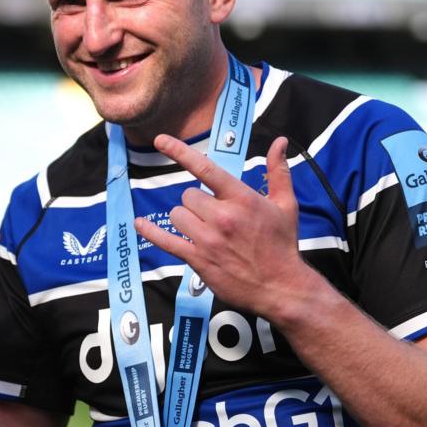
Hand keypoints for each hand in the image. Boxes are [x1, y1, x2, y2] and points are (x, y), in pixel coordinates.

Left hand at [133, 136, 320, 320]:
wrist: (280, 287)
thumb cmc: (282, 244)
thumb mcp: (286, 205)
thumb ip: (278, 171)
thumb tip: (279, 141)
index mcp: (242, 199)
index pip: (205, 168)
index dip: (179, 151)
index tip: (160, 140)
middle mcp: (222, 216)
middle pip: (189, 195)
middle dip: (198, 203)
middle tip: (215, 216)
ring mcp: (208, 239)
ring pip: (178, 215)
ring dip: (186, 219)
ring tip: (204, 230)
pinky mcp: (198, 259)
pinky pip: (166, 241)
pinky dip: (151, 232)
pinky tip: (140, 224)